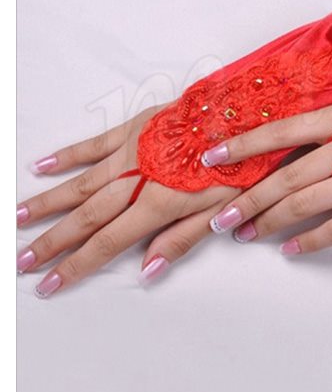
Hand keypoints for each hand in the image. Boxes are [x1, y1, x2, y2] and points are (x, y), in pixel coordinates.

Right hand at [17, 106, 240, 297]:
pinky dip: (67, 156)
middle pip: (86, 216)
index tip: (48, 283)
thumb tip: (148, 270)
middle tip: (21, 259)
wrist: (248, 108)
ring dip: (47, 202)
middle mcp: (138, 177)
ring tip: (17, 217)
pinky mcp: (135, 127)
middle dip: (52, 241)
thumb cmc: (241, 161)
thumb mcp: (223, 207)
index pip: (107, 242)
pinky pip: (93, 144)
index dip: (76, 265)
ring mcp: (132, 150)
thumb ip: (182, 239)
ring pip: (81, 182)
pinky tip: (41, 166)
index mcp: (159, 202)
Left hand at [140, 100, 331, 260]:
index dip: (243, 145)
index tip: (210, 156)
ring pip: (302, 204)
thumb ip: (330, 123)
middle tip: (216, 218)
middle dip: (246, 199)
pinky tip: (290, 250)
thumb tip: (281, 139)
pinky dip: (309, 241)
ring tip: (244, 234)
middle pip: (284, 176)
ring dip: (268, 222)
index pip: (281, 131)